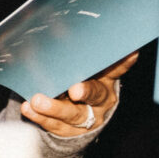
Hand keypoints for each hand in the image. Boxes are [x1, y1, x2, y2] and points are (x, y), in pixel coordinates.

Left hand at [19, 52, 137, 140]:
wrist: (79, 121)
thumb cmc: (81, 84)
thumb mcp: (86, 71)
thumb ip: (79, 57)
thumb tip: (59, 26)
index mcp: (107, 81)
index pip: (116, 69)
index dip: (122, 62)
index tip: (130, 52)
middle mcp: (100, 100)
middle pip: (95, 95)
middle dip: (85, 92)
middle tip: (75, 90)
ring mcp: (86, 118)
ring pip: (72, 114)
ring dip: (54, 108)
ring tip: (37, 101)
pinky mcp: (69, 131)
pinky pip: (54, 125)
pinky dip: (40, 117)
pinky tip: (29, 109)